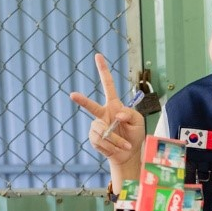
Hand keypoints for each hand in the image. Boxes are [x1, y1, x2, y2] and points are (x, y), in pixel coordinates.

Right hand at [70, 53, 144, 167]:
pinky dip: (112, 146)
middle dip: (82, 100)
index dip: (103, 70)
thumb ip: (130, 114)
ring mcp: (97, 126)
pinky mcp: (93, 138)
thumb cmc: (134, 134)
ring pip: (102, 131)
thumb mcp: (138, 121)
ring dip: (116, 140)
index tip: (98, 56)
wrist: (128, 154)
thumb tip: (117, 115)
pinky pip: (101, 141)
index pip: (107, 85)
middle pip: (91, 106)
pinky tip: (116, 149)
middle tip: (72, 95)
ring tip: (124, 145)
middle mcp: (103, 114)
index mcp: (114, 105)